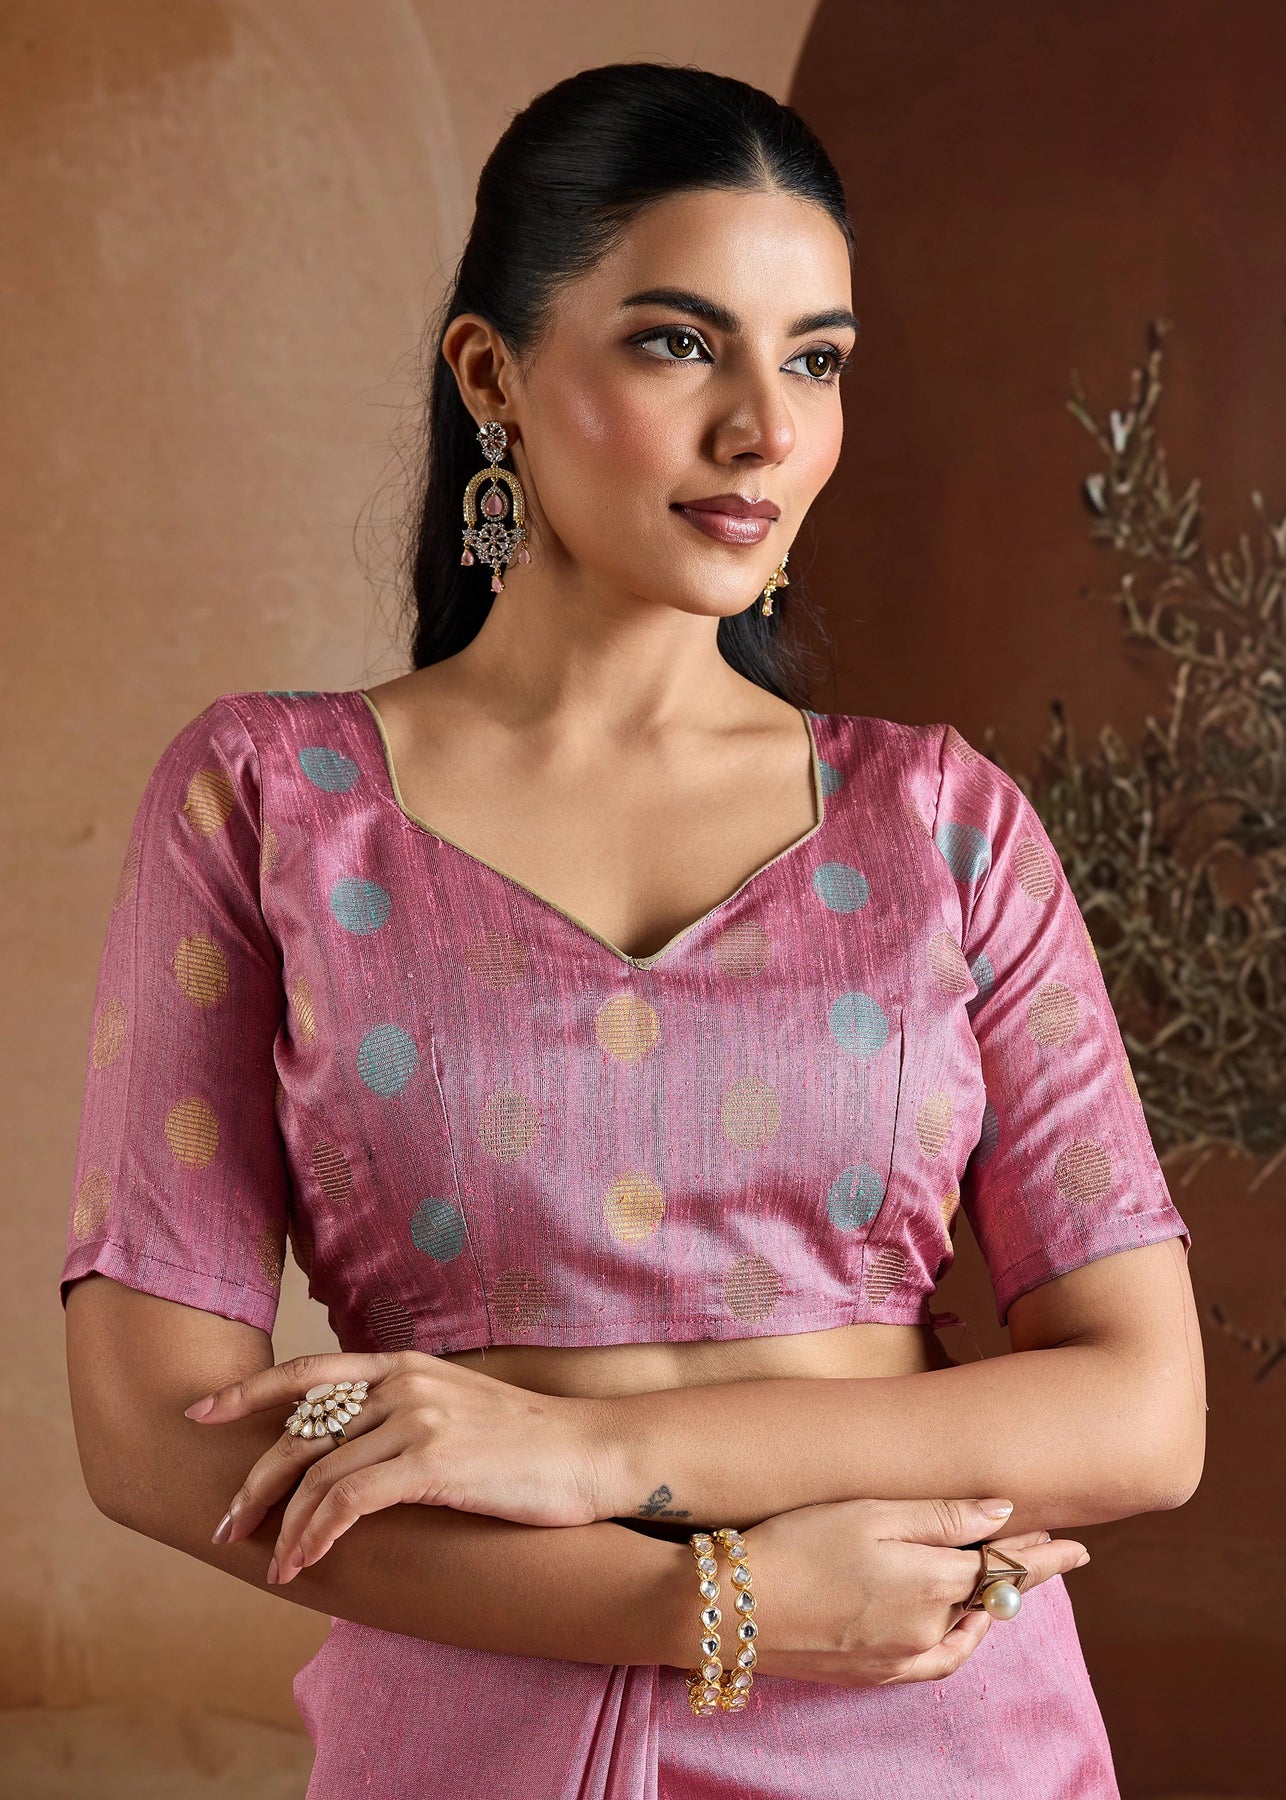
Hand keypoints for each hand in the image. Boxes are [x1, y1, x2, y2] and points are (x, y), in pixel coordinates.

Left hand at [186, 1351, 610, 1582]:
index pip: (309, 1372)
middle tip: (228, 1524)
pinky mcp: (432, 1461)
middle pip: (301, 1431)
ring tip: (272, 1566)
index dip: (249, 1391)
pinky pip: (349, 1501)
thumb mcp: (456, 1410)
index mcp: (405, 1366)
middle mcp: (404, 1383)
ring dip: (285, 1528)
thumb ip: (402, 1414)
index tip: (202, 1413)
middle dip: (254, 1482)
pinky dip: (316, 1536)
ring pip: (319, 1474)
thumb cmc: (527, 1443)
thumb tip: (348, 1450)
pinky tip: (306, 1563)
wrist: (589, 1452)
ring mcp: (417, 1419)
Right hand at [741, 1496, 1088, 1686]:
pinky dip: (963, 1641)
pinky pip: (940, 1661)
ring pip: (968, 1628)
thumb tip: (1002, 1511)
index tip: (1076, 1546)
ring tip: (1010, 1583)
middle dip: (1023, 1572)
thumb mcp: (870, 1510)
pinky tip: (965, 1628)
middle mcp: (929, 1627)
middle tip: (1055, 1552)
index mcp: (933, 1581)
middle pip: (990, 1596)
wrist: (732, 1604)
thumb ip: (941, 1515)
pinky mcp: (877, 1673)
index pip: (1003, 1564)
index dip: (1040, 1553)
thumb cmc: (797, 1541)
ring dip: (994, 1605)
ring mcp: (903, 1657)